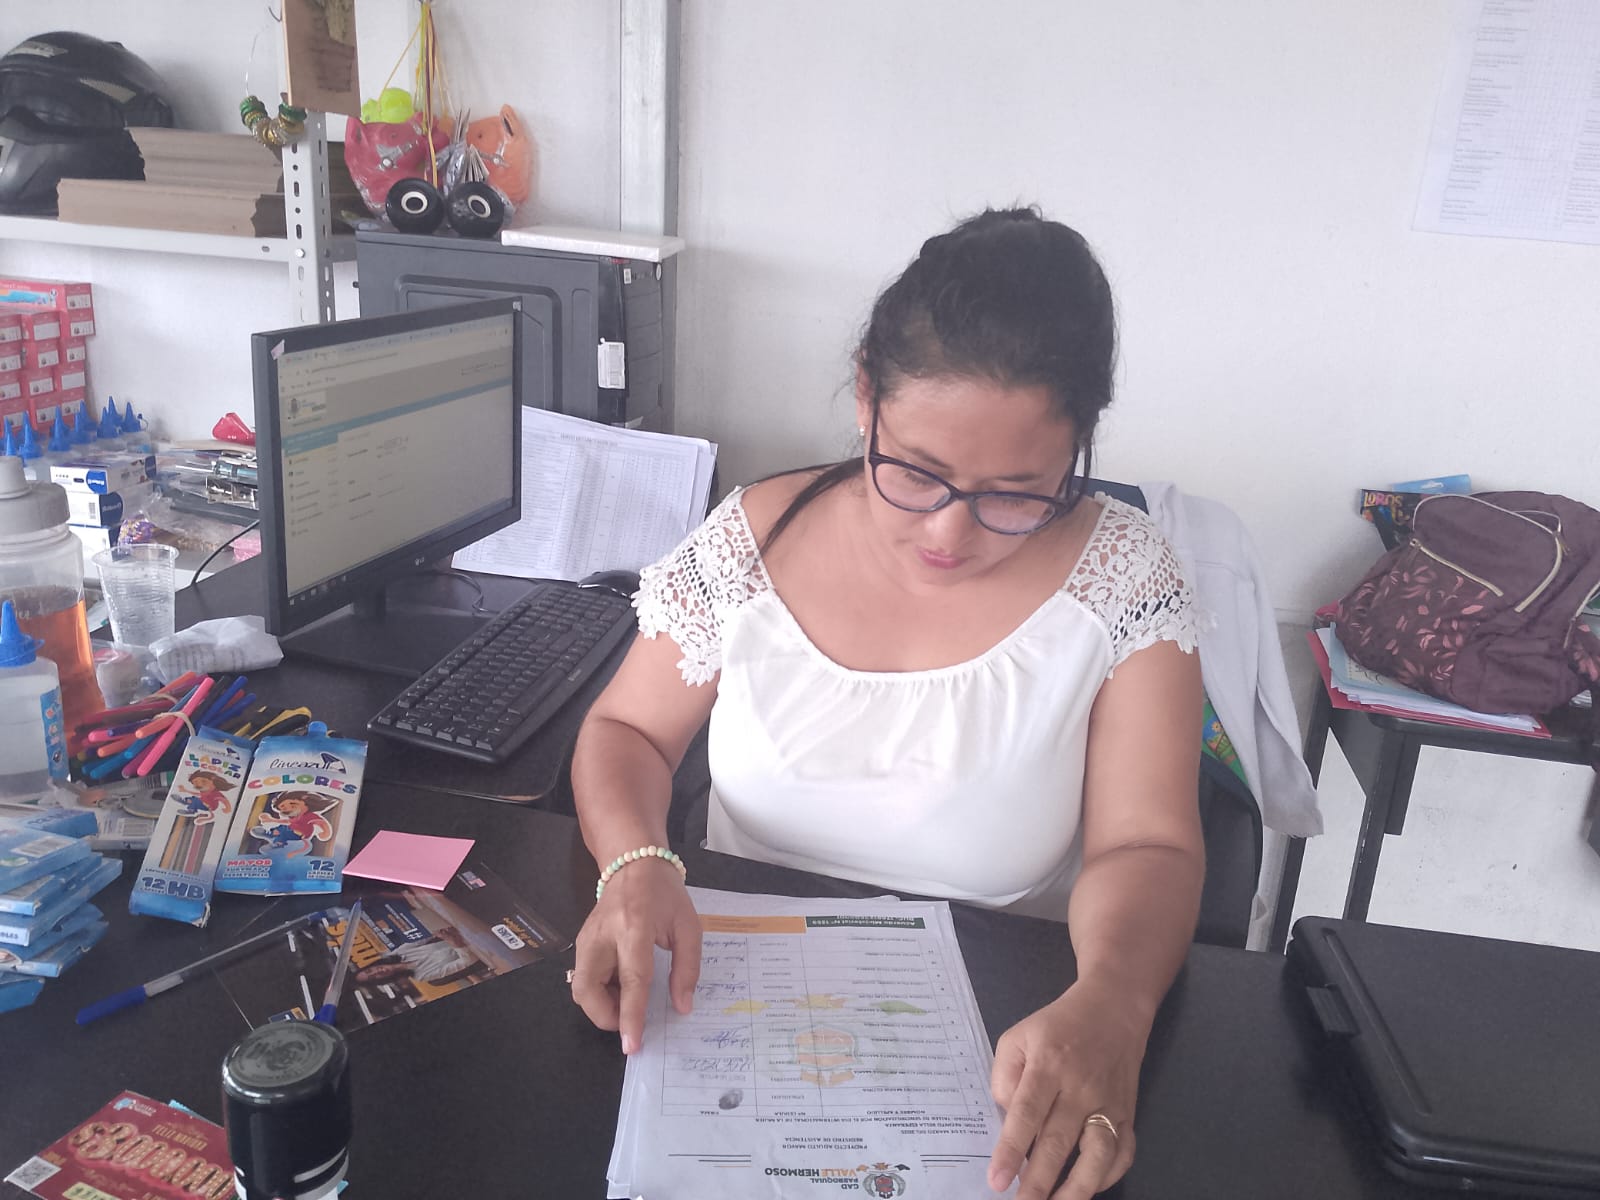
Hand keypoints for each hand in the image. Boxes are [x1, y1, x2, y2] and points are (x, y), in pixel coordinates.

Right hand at [570, 858, 700, 1054]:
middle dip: (606, 1016)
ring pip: (580, 989)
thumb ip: (687, 969)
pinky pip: (582, 980)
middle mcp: (603, 935)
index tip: (631, 1044)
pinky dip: (599, 992)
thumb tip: (682, 1007)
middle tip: (631, 1018)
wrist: (633, 865)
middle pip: (588, 990)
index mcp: (635, 928)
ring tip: (627, 996)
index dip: (631, 1015)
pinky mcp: (580, 943)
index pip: (631, 980)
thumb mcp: (688, 927)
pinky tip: (619, 983)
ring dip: (602, 1005)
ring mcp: (586, 939)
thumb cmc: (665, 895)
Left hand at [988, 977, 1147, 1198]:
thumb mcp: (1018, 1036)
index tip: (997, 1181)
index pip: (1027, 1112)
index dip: (1011, 1149)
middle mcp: (1081, 1086)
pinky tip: (1088, 1188)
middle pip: (1059, 1141)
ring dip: (1077, 1188)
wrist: (1113, 1008)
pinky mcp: (1129, 1113)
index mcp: (1049, 1064)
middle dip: (1039, 1181)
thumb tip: (1006, 1119)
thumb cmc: (1057, 1025)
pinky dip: (1108, 1177)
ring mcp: (1109, 1102)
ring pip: (1098, 1154)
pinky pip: (1123, 1153)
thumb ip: (1004, 1076)